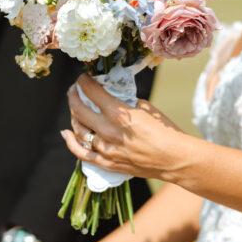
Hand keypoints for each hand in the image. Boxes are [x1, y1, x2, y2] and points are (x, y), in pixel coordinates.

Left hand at [62, 74, 185, 178]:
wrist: (174, 159)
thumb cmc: (165, 131)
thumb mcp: (146, 108)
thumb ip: (126, 103)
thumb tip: (115, 99)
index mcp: (118, 113)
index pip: (92, 92)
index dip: (84, 82)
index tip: (83, 78)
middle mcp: (108, 130)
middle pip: (79, 109)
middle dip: (74, 95)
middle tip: (74, 90)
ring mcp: (106, 148)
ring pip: (79, 130)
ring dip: (73, 115)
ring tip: (74, 107)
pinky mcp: (107, 163)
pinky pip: (82, 153)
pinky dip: (71, 142)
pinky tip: (66, 133)